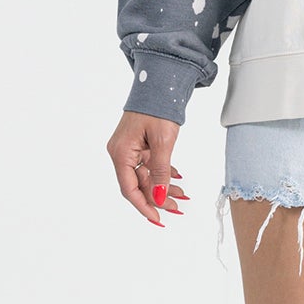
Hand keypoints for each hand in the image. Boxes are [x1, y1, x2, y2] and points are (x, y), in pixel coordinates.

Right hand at [109, 112, 188, 226]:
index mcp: (121, 153)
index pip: (130, 189)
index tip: (158, 219)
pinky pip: (149, 164)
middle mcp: (121, 153)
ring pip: (146, 176)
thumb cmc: (158, 108)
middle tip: (177, 208)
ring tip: (182, 195)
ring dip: (163, 186)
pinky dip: (163, 172)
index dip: (144, 206)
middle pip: (138, 184)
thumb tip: (158, 197)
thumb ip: (160, 172)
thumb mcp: (163, 143)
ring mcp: (129, 149)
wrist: (159, 83)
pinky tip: (177, 178)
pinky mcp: (139, 144)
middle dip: (157, 197)